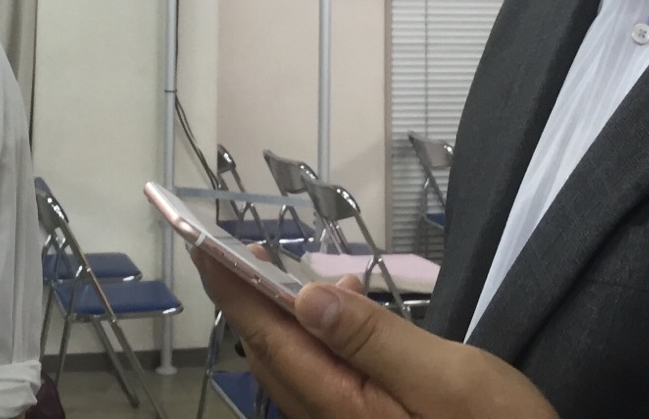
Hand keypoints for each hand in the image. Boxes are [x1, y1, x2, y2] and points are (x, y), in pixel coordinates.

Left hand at [194, 248, 556, 418]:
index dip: (231, 289)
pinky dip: (318, 336)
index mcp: (340, 407)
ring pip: (293, 363)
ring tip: (310, 275)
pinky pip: (321, 374)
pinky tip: (348, 313)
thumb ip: (373, 339)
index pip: (267, 337)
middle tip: (244, 247)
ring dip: (287, 315)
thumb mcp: (445, 378)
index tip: (203, 246)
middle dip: (250, 297)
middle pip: (270, 351)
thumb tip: (306, 295)